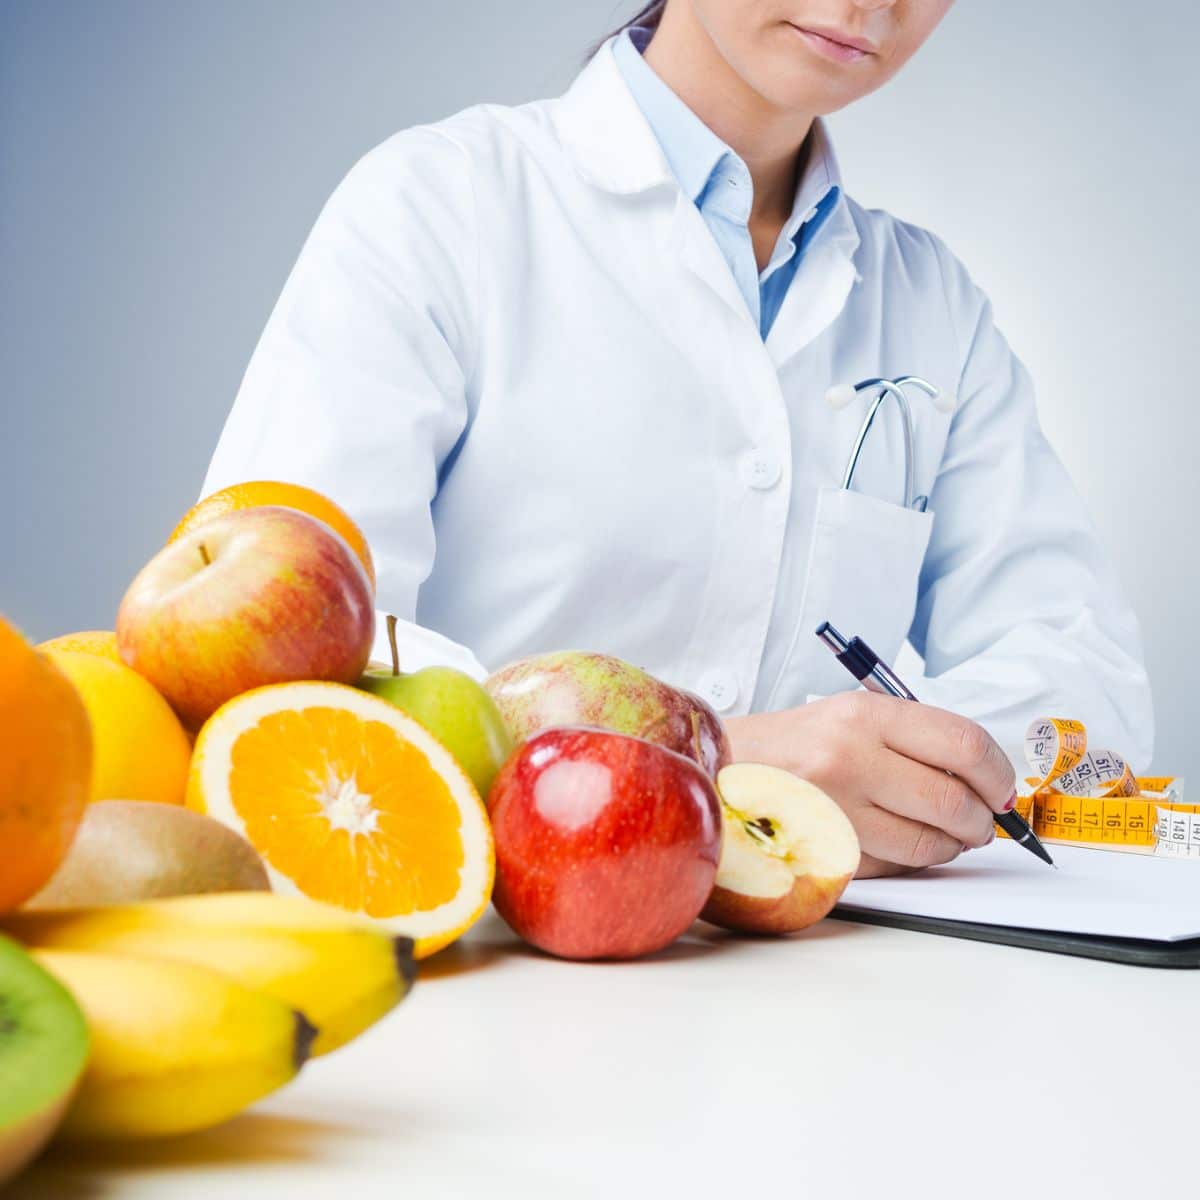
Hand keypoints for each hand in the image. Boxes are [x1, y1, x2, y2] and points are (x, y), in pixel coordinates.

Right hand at [723, 693, 1017, 877]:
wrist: (721, 768)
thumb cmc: (794, 744)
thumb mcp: (851, 716)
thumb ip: (916, 740)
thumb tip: (987, 781)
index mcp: (864, 715)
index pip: (964, 744)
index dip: (998, 774)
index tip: (1003, 790)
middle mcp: (850, 757)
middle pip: (953, 801)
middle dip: (981, 821)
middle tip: (982, 823)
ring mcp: (835, 808)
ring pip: (928, 844)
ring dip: (951, 847)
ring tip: (946, 836)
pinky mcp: (824, 849)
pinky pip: (893, 866)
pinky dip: (911, 861)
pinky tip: (902, 843)